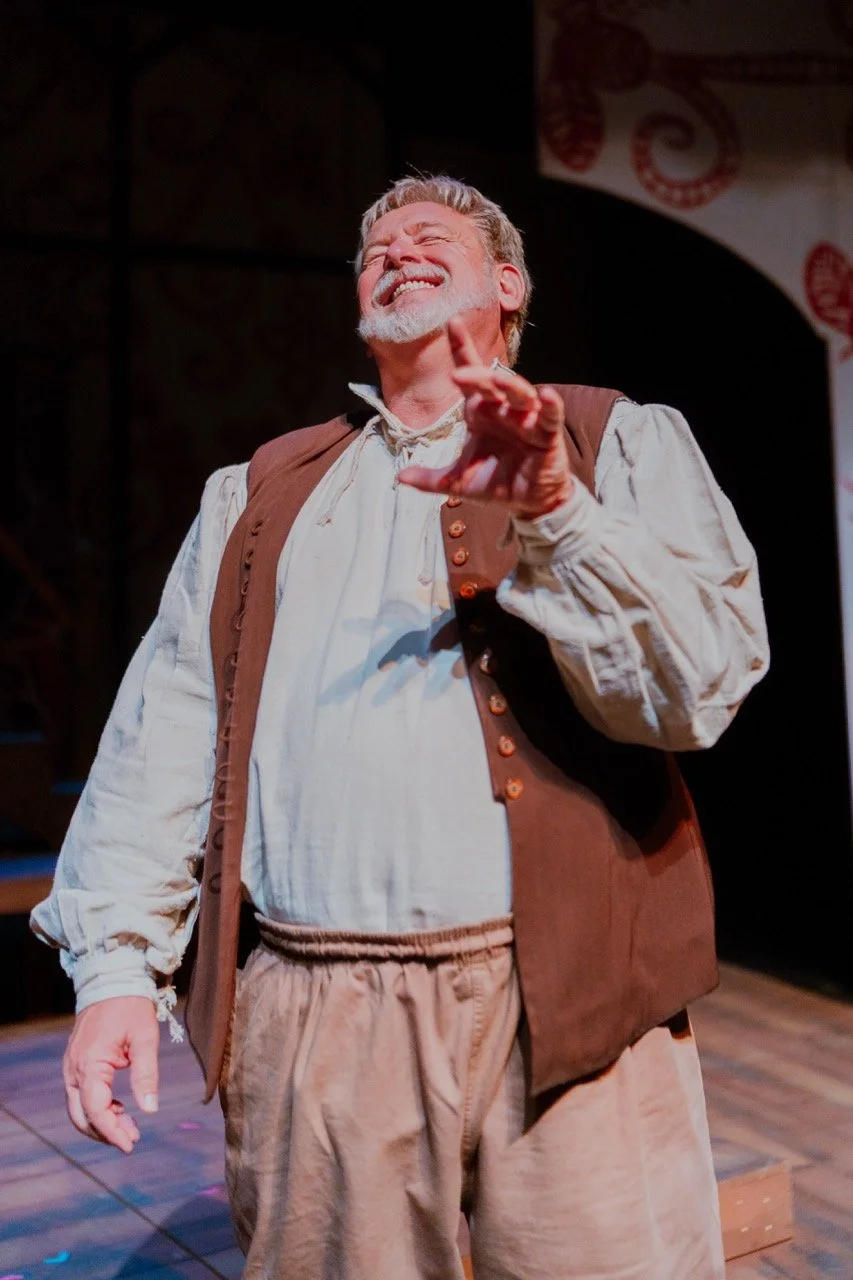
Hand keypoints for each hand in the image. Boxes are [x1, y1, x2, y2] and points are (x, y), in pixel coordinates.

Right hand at [62, 996, 159, 1153]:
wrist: (111, 979)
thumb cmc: (130, 1006)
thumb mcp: (145, 1038)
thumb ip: (146, 1075)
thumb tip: (150, 1110)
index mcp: (90, 1064)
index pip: (96, 1110)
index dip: (112, 1131)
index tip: (130, 1144)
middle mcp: (74, 1069)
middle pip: (82, 1115)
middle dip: (106, 1131)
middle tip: (132, 1138)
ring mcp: (71, 1065)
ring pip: (79, 1107)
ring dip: (101, 1121)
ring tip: (129, 1126)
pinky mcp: (75, 1062)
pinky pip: (80, 1094)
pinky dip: (97, 1106)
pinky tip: (119, 1107)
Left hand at [398, 317, 573, 519]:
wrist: (528, 502)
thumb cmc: (496, 482)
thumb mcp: (457, 482)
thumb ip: (430, 479)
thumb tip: (399, 477)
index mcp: (480, 412)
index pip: (470, 375)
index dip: (461, 348)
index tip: (451, 323)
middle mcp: (503, 409)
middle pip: (491, 382)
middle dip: (477, 375)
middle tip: (459, 375)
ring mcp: (526, 419)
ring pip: (520, 393)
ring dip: (509, 384)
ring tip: (497, 379)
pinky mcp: (547, 433)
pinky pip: (550, 416)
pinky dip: (550, 405)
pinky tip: (545, 395)